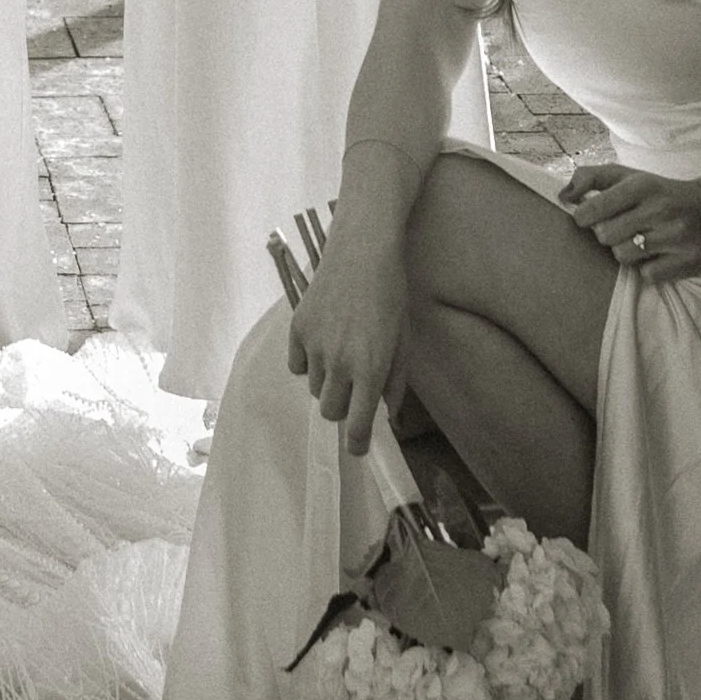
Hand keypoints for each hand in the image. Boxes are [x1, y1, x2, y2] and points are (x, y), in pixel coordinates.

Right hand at [286, 215, 409, 458]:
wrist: (363, 251)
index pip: (356, 425)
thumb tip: (388, 415)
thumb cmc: (392, 295)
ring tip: (342, 354)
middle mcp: (339, 363)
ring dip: (328, 382)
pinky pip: (297, 364)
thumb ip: (395, 383)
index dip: (357, 443)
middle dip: (343, 409)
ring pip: (315, 387)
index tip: (357, 448)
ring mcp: (314, 345)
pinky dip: (308, 362)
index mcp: (370, 370)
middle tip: (354, 390)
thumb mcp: (403, 341)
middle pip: (330, 411)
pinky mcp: (297, 328)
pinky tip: (323, 341)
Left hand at [559, 161, 700, 278]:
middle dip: (605, 234)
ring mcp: (677, 236)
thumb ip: (589, 177)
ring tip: (638, 240)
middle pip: (606, 235)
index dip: (583, 216)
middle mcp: (661, 209)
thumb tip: (562, 196)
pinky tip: (656, 254)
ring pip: (623, 256)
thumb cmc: (654, 193)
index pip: (595, 207)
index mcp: (642, 186)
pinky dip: (646, 268)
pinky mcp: (689, 260)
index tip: (587, 217)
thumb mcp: (624, 176)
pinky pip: (647, 275)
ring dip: (624, 251)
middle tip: (619, 228)